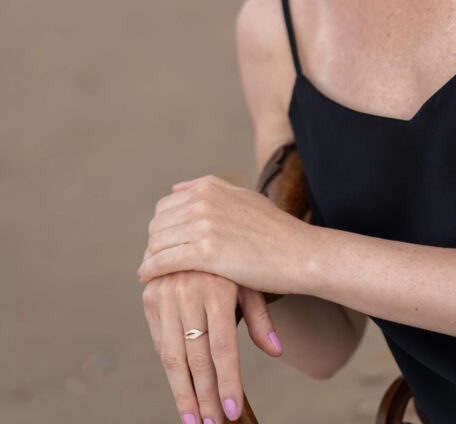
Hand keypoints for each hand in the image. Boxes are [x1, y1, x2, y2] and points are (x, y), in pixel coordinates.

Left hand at [137, 175, 309, 292]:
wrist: (299, 253)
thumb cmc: (275, 231)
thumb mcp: (243, 198)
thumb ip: (211, 190)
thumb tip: (177, 188)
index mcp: (210, 186)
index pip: (166, 205)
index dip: (161, 227)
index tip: (162, 245)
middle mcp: (204, 200)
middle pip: (158, 223)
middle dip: (153, 243)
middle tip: (153, 262)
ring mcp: (204, 224)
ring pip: (158, 241)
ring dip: (150, 257)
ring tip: (150, 273)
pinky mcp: (206, 252)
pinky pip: (164, 260)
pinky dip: (151, 269)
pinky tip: (146, 279)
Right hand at [141, 252, 282, 422]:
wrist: (200, 221)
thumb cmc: (236, 256)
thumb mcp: (251, 279)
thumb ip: (260, 317)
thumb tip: (276, 351)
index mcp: (217, 287)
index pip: (222, 347)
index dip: (227, 382)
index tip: (232, 413)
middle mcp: (188, 290)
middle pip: (196, 357)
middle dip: (205, 396)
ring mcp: (166, 293)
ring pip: (172, 355)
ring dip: (182, 393)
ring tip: (193, 421)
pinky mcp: (151, 295)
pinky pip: (160, 340)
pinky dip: (169, 368)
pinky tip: (180, 390)